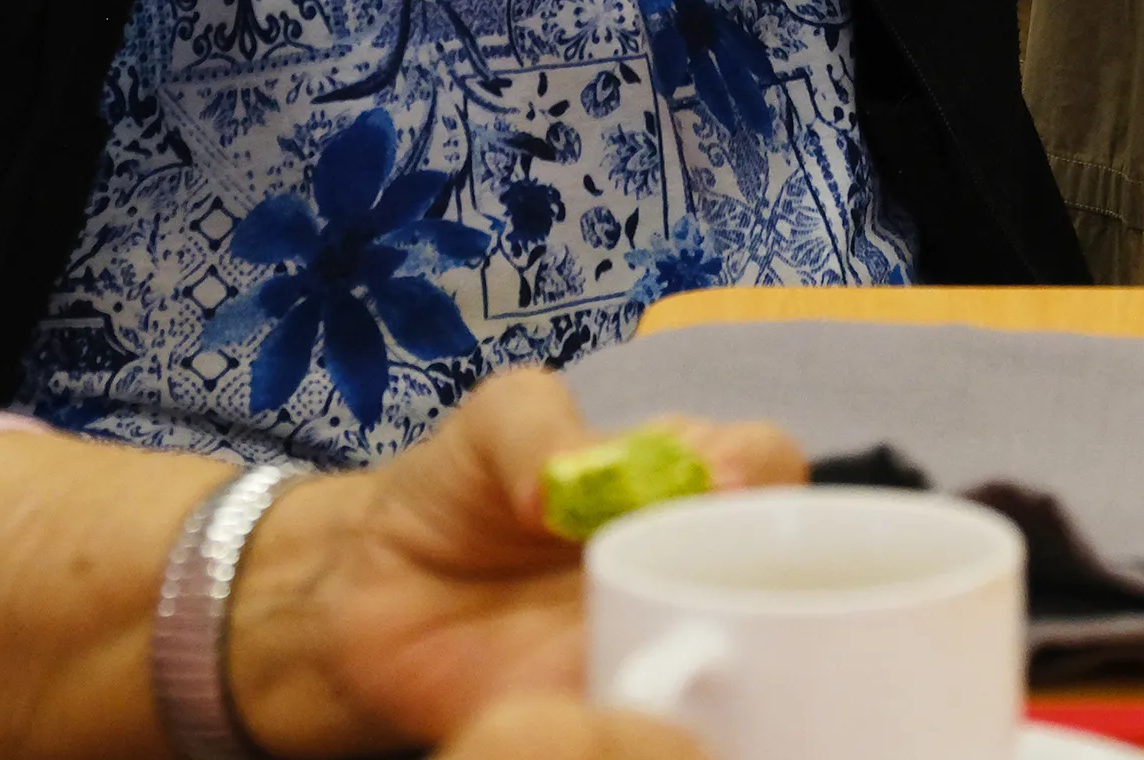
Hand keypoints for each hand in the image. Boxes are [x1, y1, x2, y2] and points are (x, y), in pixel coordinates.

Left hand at [230, 369, 810, 759]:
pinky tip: (633, 703)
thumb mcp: (493, 423)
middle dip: (766, 576)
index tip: (723, 483)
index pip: (766, 466)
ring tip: (674, 654)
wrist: (368, 599)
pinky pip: (659, 721)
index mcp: (679, 478)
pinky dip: (661, 721)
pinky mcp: (607, 710)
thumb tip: (572, 486)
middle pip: (775, 569)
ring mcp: (658, 644)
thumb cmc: (454, 493)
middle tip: (707, 582)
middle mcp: (690, 564)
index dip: (760, 472)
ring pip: (740, 657)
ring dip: (731, 660)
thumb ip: (538, 429)